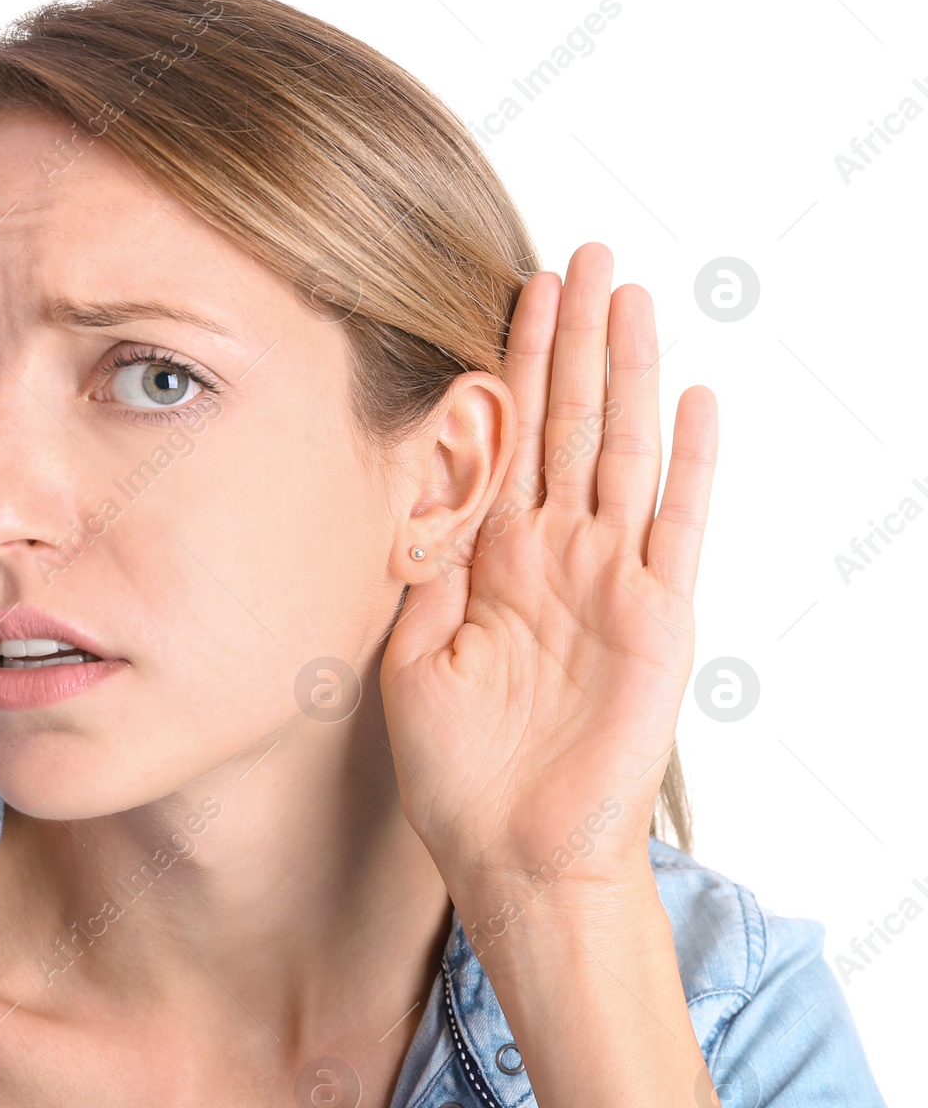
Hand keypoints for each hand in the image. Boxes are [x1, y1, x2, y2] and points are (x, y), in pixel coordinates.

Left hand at [379, 242, 717, 902]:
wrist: (514, 852)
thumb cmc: (457, 768)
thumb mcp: (413, 651)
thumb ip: (421, 565)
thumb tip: (411, 482)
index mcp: (493, 558)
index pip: (507, 438)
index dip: (512, 365)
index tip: (513, 291)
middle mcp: (555, 553)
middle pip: (568, 423)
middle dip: (572, 340)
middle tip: (580, 256)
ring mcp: (611, 578)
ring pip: (623, 451)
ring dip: (627, 373)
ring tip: (631, 295)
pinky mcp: (659, 617)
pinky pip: (678, 525)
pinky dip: (690, 463)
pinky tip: (695, 398)